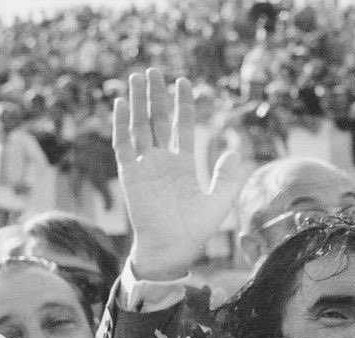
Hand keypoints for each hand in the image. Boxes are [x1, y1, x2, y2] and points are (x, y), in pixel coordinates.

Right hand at [114, 68, 244, 280]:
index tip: (182, 82)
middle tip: (154, 71)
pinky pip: (123, 145)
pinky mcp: (129, 174)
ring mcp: (144, 166)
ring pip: (139, 126)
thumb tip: (234, 150)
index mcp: (183, 164)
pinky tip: (120, 105)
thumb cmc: (195, 230)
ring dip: (136, 103)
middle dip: (156, 96)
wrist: (172, 249)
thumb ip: (225, 176)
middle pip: (157, 120)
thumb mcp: (218, 201)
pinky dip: (121, 125)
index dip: (183, 105)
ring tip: (136, 77)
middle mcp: (162, 160)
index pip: (182, 126)